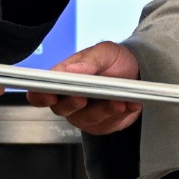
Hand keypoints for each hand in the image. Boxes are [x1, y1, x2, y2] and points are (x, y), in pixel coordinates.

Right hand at [26, 41, 142, 135]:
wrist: (138, 72)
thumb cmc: (115, 61)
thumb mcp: (104, 52)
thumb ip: (88, 60)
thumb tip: (69, 70)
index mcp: (62, 80)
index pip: (40, 93)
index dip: (40, 96)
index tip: (49, 94)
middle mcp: (69, 100)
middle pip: (61, 109)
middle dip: (72, 104)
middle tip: (82, 97)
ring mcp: (85, 114)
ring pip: (87, 120)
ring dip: (104, 110)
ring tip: (118, 100)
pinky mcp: (102, 125)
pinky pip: (108, 126)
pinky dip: (120, 115)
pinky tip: (129, 104)